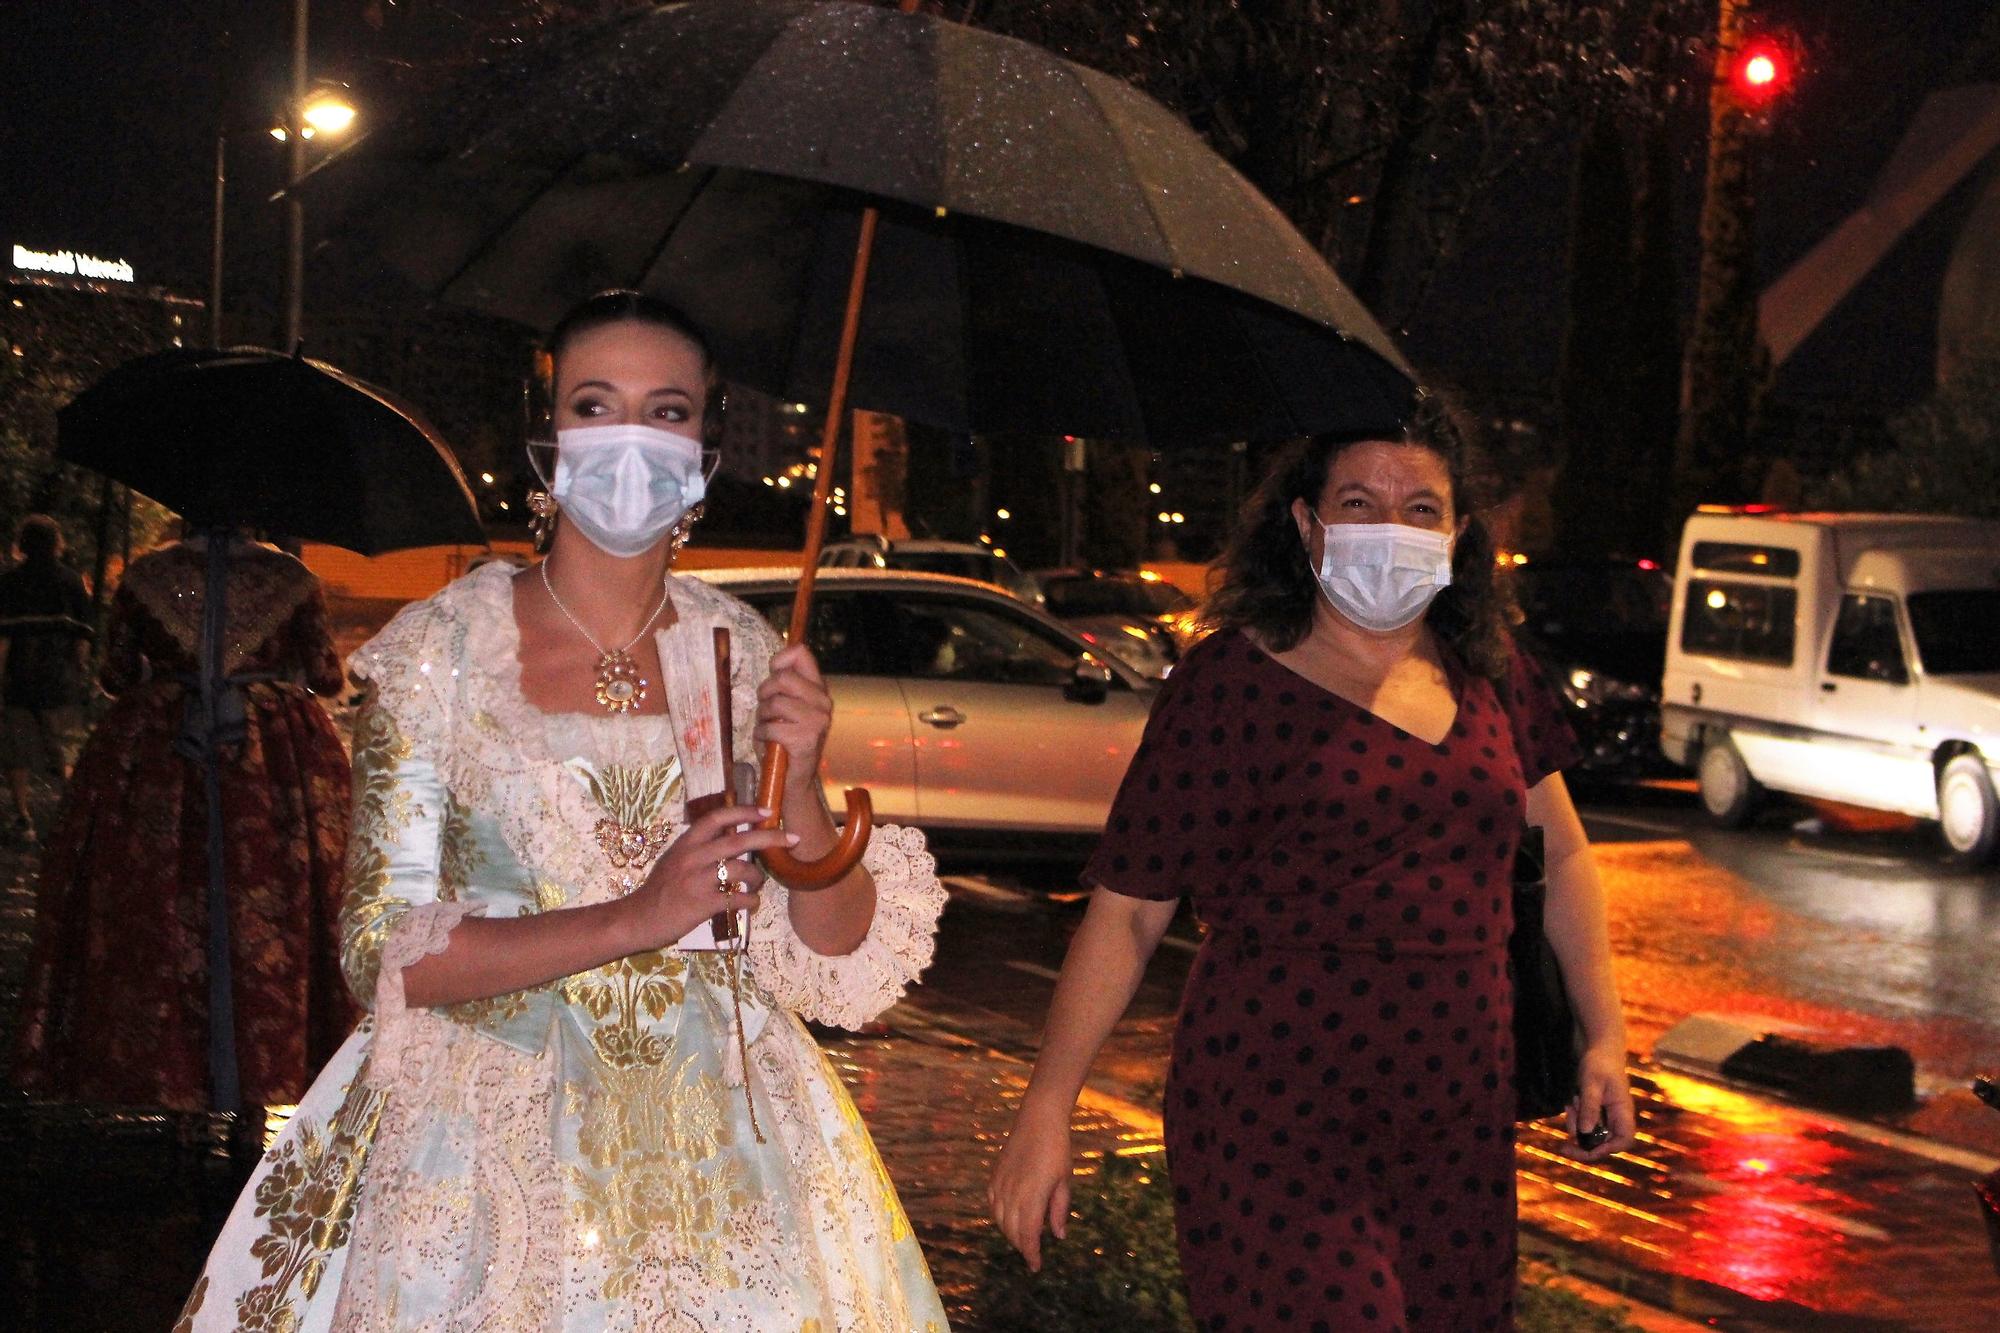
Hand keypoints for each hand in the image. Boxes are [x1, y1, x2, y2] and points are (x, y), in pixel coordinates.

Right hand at [617, 803, 794, 951]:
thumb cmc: (660, 889)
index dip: (745, 812)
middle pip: (739, 841)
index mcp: (686, 842)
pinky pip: (738, 898)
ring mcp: (697, 880)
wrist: (638, 918)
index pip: (718, 817)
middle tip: (792, 838)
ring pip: (741, 870)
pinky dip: (750, 901)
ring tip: (757, 884)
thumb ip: (699, 847)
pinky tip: (750, 903)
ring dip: (758, 877)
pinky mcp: (702, 904)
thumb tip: (732, 838)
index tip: (767, 811)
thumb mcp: (675, 859)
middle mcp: (692, 856)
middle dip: (770, 838)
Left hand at [757, 645, 831, 797]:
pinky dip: (762, 734)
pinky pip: (772, 727)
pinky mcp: (806, 739)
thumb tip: (776, 663)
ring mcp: (818, 720)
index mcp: (818, 688)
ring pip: (776, 702)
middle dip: (765, 692)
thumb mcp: (784, 706)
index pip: (801, 653)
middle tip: (765, 709)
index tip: (772, 675)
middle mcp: (823, 701)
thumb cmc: (783, 740)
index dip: (779, 660)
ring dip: (762, 716)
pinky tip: (768, 741)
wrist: (791, 779)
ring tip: (767, 727)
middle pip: (784, 677)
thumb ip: (783, 684)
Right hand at [988, 1103, 1073, 1271]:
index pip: (1028, 1236)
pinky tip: (1008, 1218)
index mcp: (1032, 1197)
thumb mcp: (1065, 1181)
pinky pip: (992, 1204)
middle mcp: (1012, 1193)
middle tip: (1033, 1253)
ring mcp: (1001, 1184)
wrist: (1039, 1119)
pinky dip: (999, 1216)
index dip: (1031, 1254)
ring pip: (1000, 1220)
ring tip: (1023, 1238)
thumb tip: (1058, 1235)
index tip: (1036, 1266)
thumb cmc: (1057, 1149)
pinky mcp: (994, 1175)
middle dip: (1022, 1246)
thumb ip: (1059, 1210)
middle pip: (1012, 1231)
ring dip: (1010, 1233)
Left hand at [1562, 1039, 1636, 1161]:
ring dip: (1576, 1124)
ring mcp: (1605, 1113)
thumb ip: (1590, 1107)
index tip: (1587, 1150)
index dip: (1608, 1149)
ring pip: (1590, 1132)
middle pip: (1604, 1142)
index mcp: (1623, 1111)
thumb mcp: (1592, 1083)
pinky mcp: (1594, 1108)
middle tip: (1564, 1149)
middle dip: (1584, 1146)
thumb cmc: (1599, 1062)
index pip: (1624, 1140)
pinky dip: (1574, 1115)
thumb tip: (1585, 1132)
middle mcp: (1616, 1116)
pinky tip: (1571, 1099)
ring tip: (1572, 1102)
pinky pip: (1583, 1121)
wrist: (1597, 1046)